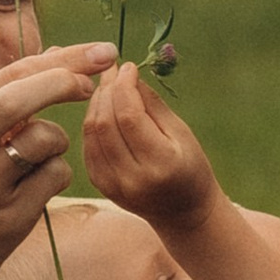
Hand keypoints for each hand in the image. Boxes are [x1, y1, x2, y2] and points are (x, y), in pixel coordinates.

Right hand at [0, 43, 116, 279]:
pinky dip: (56, 177)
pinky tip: (33, 193)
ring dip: (58, 143)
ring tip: (38, 163)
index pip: (11, 73)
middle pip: (23, 93)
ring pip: (47, 137)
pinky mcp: (7, 215)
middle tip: (93, 84)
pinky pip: (55, 177)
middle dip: (67, 78)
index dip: (61, 59)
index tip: (98, 54)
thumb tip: (54, 61)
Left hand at [82, 62, 221, 231]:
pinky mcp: (100, 185)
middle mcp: (132, 178)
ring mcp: (112, 185)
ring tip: (108, 88)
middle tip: (113, 71)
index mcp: (160, 164)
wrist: (183, 212)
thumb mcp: (182, 133)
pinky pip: (89, 145)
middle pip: (105, 123)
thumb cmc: (190, 166)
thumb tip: (127, 74)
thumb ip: (152, 104)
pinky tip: (103, 110)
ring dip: (96, 104)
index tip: (127, 67)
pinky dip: (92, 122)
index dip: (123, 86)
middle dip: (106, 91)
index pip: (129, 116)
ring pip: (92, 133)